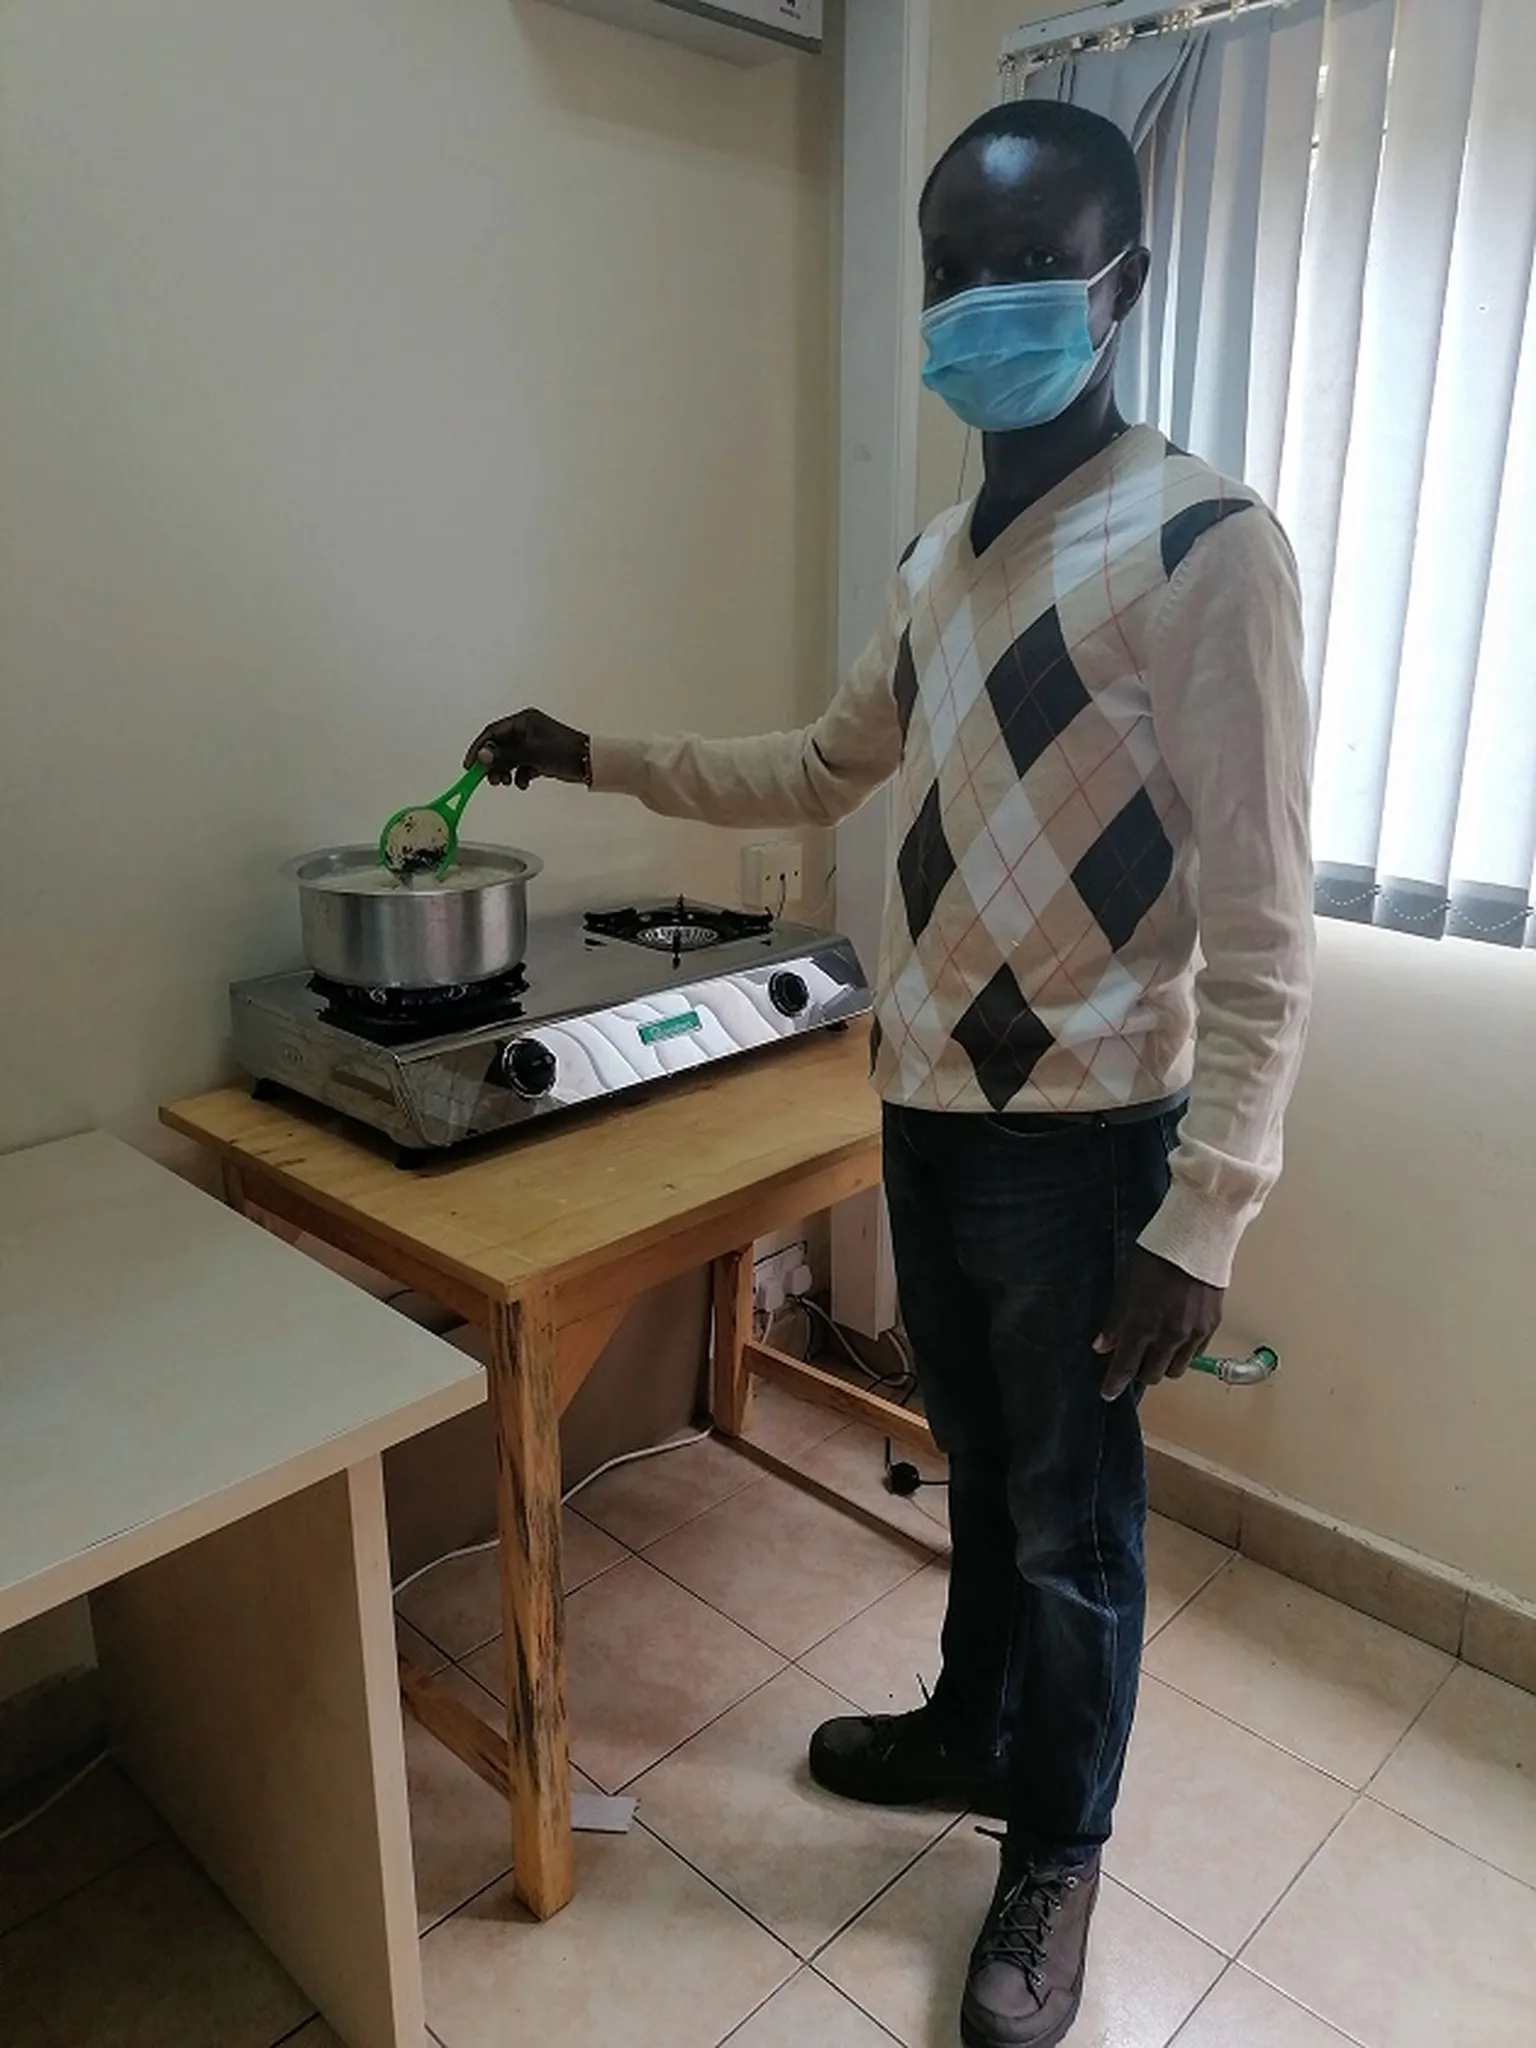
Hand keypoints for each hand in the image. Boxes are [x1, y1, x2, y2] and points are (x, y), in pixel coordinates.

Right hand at [465, 709, 589, 790]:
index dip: (479, 748)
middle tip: (491, 780)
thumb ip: (505, 756)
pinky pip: (522, 766)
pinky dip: (520, 776)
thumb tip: (481, 757)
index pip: (492, 732)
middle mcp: (526, 729)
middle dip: (493, 763)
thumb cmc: (563, 752)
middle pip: (499, 746)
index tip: (469, 766)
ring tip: (506, 783)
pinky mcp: (540, 757)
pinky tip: (524, 783)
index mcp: (523, 720)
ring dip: (505, 771)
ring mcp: (533, 743)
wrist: (591, 763)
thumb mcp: (531, 753)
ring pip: (510, 758)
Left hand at [1094, 1248, 1222, 1402]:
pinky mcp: (1212, 1327)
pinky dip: (1183, 1352)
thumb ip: (1116, 1321)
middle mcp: (1170, 1336)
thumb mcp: (1127, 1287)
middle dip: (1141, 1372)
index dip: (1114, 1383)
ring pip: (1176, 1369)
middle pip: (1153, 1375)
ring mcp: (1193, 1333)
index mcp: (1143, 1325)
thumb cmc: (1154, 1258)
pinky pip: (1195, 1354)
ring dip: (1163, 1364)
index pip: (1126, 1366)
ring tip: (1157, 1348)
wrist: (1197, 1240)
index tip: (1107, 1393)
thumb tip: (1103, 1347)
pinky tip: (1176, 1337)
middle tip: (1135, 1360)